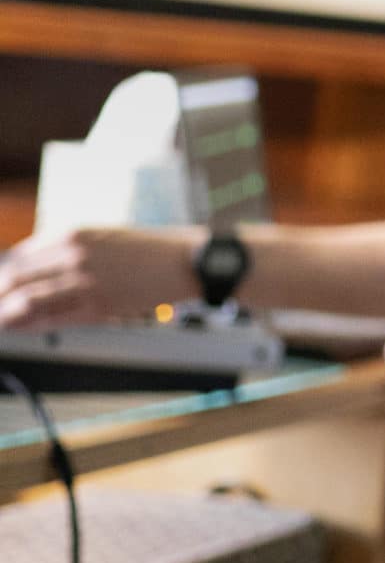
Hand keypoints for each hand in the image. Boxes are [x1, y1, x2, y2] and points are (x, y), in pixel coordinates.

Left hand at [0, 228, 198, 328]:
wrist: (188, 261)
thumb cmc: (152, 249)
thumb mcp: (104, 236)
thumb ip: (70, 249)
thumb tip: (38, 268)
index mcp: (73, 234)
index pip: (18, 255)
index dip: (4, 274)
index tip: (3, 285)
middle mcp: (73, 255)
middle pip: (14, 277)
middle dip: (0, 293)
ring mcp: (85, 281)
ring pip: (26, 300)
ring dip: (7, 313)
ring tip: (2, 320)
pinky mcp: (99, 306)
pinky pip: (52, 319)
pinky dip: (30, 326)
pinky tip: (21, 328)